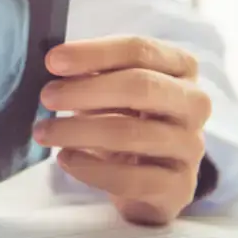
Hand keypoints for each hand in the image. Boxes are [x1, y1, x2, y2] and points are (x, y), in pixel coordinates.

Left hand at [34, 35, 212, 225]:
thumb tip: (54, 63)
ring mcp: (191, 147)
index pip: (140, 50)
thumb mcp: (108, 87)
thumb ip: (89, 71)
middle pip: (141, 87)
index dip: (94, 53)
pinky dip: (92, 169)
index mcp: (179, 68)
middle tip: (47, 96)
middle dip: (86, 90)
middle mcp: (193, 104)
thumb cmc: (122, 117)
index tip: (53, 60)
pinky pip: (133, 178)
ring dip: (78, 131)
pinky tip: (66, 159)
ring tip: (43, 132)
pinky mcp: (179, 187)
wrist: (146, 176)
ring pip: (131, 133)